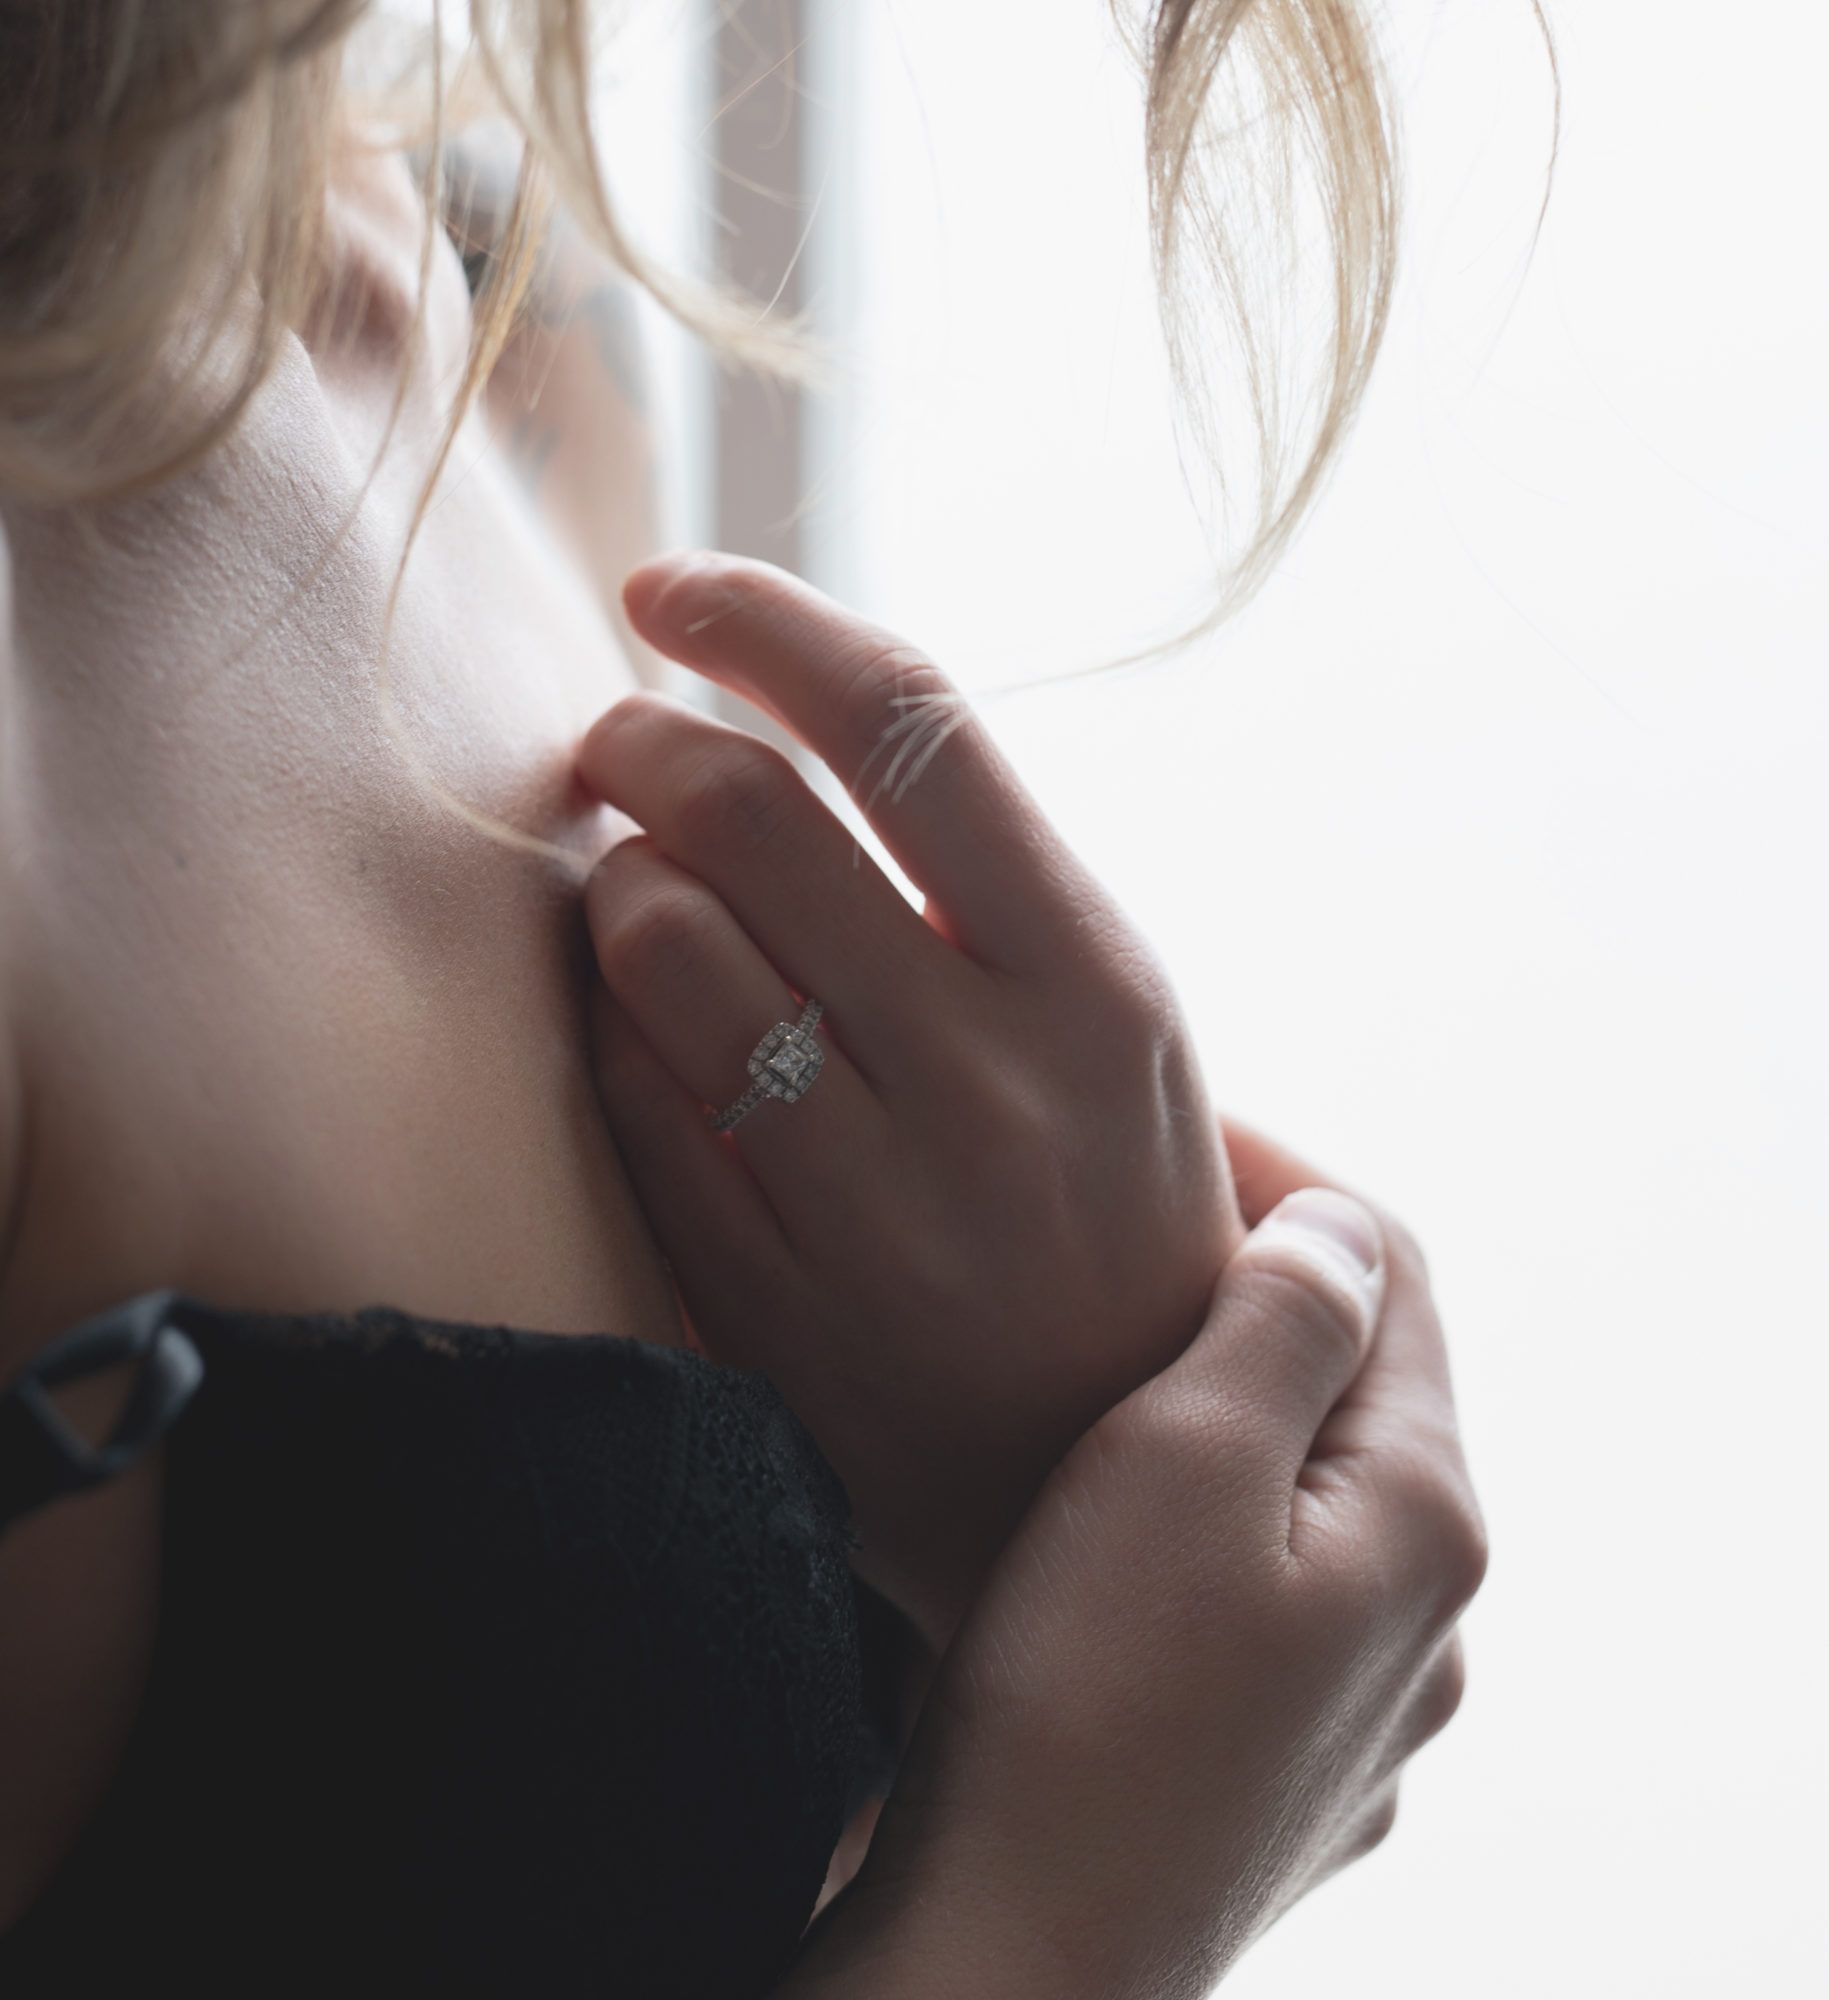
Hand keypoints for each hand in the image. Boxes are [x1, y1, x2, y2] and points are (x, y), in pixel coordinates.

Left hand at [577, 550, 1243, 1655]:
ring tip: (636, 890)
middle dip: (638, 742)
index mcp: (1099, 976)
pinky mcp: (775, 1300)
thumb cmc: (1100, 1193)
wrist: (1115, 1469)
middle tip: (616, 745)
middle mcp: (997, 1078)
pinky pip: (632, 1096)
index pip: (913, 722)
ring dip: (613, 880)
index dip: (765, 621)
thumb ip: (979, 878)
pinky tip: (639, 1020)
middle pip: (748, 814)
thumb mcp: (1109, 1021)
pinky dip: (610, 1020)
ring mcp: (880, 1200)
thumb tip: (782, 699)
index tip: (669, 589)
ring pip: (659, 944)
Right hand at [799, 1176, 1484, 1997]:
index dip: (1278, 1173)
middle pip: (1356, 1389)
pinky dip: (1196, 1537)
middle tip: (1106, 1240)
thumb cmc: (1082, 1701)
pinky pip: (1259, 1609)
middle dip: (1245, 1296)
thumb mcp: (1185, 1458)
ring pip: (1303, 1505)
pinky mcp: (1276, 1789)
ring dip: (1218, 1420)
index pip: (1393, 1270)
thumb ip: (1284, 1318)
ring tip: (1088, 1378)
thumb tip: (1340, 1230)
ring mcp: (1357, 1723)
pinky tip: (1094, 1540)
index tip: (1156, 1125)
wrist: (1009, 1967)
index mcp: (1427, 1520)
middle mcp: (1426, 1628)